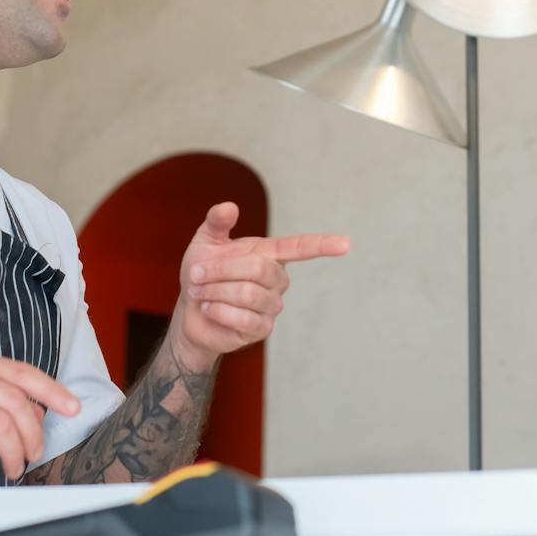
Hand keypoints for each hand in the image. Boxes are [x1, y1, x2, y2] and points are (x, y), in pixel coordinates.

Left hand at [170, 202, 349, 367]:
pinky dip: (217, 310)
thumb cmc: (203, 274)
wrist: (190, 312)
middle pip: (258, 269)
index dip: (323, 245)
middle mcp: (278, 279)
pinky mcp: (261, 329)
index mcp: (270, 254)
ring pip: (248, 293)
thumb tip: (229, 206)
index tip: (346, 244)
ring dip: (215, 291)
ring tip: (200, 292)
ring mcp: (272, 306)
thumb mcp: (205, 243)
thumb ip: (217, 222)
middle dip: (221, 270)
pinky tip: (209, 309)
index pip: (301, 247)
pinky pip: (242, 318)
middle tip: (195, 274)